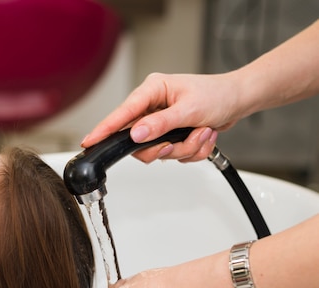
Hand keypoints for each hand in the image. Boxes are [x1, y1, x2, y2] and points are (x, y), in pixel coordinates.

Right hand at [81, 72, 245, 162]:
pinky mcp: (171, 134)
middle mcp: (152, 106)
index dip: (104, 129)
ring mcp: (161, 122)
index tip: (89, 141)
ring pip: (158, 151)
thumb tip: (135, 134)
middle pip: (139, 141)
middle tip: (181, 143)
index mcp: (152, 91)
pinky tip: (203, 136)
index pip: (122, 113)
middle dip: (166, 148)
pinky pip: (173, 154)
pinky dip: (191, 150)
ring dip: (184, 149)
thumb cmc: (217, 95)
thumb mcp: (189, 110)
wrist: (239, 100)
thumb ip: (160, 124)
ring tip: (202, 133)